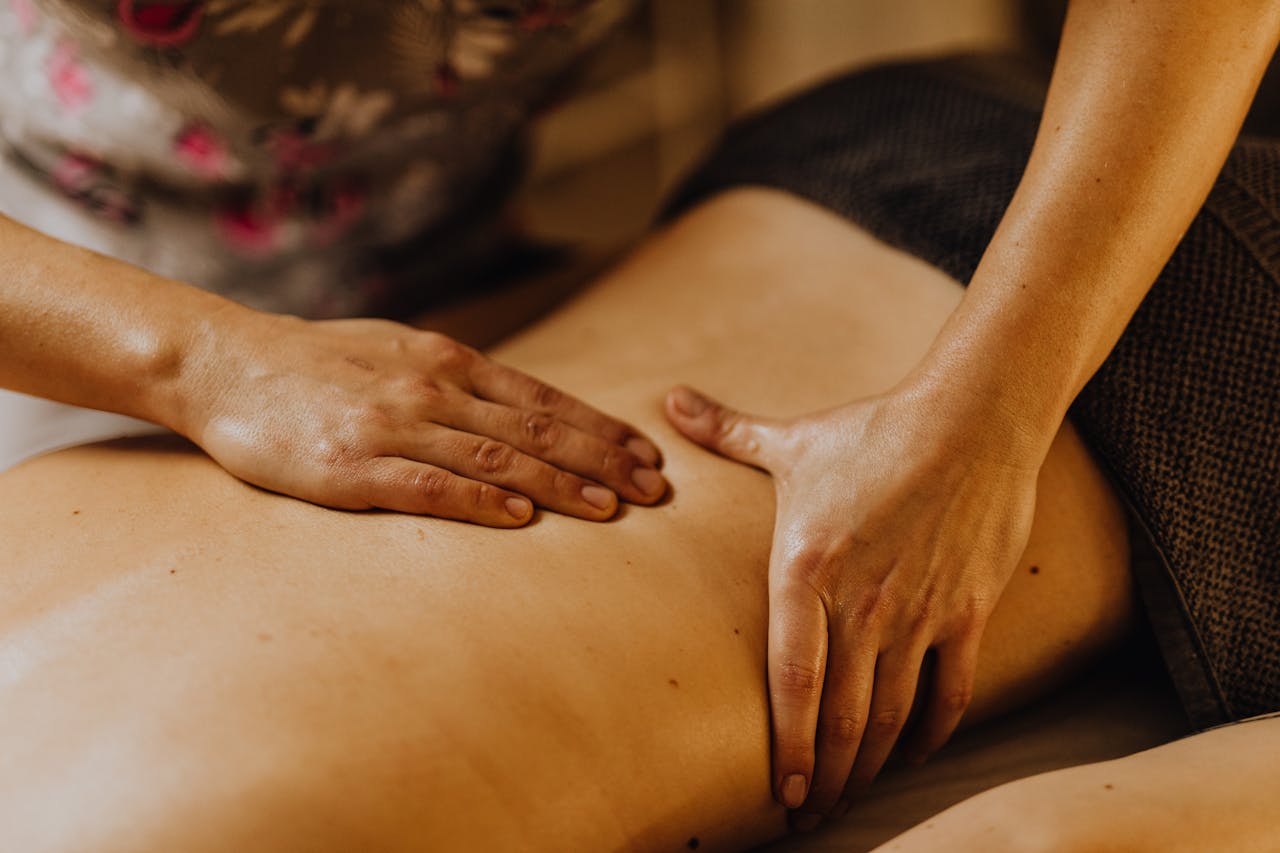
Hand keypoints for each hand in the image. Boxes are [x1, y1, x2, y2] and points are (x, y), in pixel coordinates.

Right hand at [176, 312, 665, 524]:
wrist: (225, 363)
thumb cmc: (315, 361)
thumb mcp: (395, 348)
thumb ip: (453, 376)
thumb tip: (510, 404)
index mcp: (445, 360)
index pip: (543, 399)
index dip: (600, 427)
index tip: (646, 452)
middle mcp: (430, 389)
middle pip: (536, 428)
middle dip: (603, 459)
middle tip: (654, 489)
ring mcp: (393, 427)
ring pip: (497, 458)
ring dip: (561, 484)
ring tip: (611, 508)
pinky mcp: (353, 468)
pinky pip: (430, 487)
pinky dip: (481, 502)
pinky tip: (522, 518)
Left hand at [665, 382, 1042, 820]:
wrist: (973, 418)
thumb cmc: (874, 431)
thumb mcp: (793, 440)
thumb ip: (727, 431)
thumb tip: (671, 398)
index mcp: (806, 569)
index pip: (792, 680)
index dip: (788, 747)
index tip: (781, 794)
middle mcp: (862, 603)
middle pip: (842, 716)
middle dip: (825, 777)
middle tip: (811, 819)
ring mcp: (918, 612)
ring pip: (892, 715)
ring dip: (870, 767)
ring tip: (851, 801)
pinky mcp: (967, 612)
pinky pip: (950, 692)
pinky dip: (932, 733)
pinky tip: (914, 756)